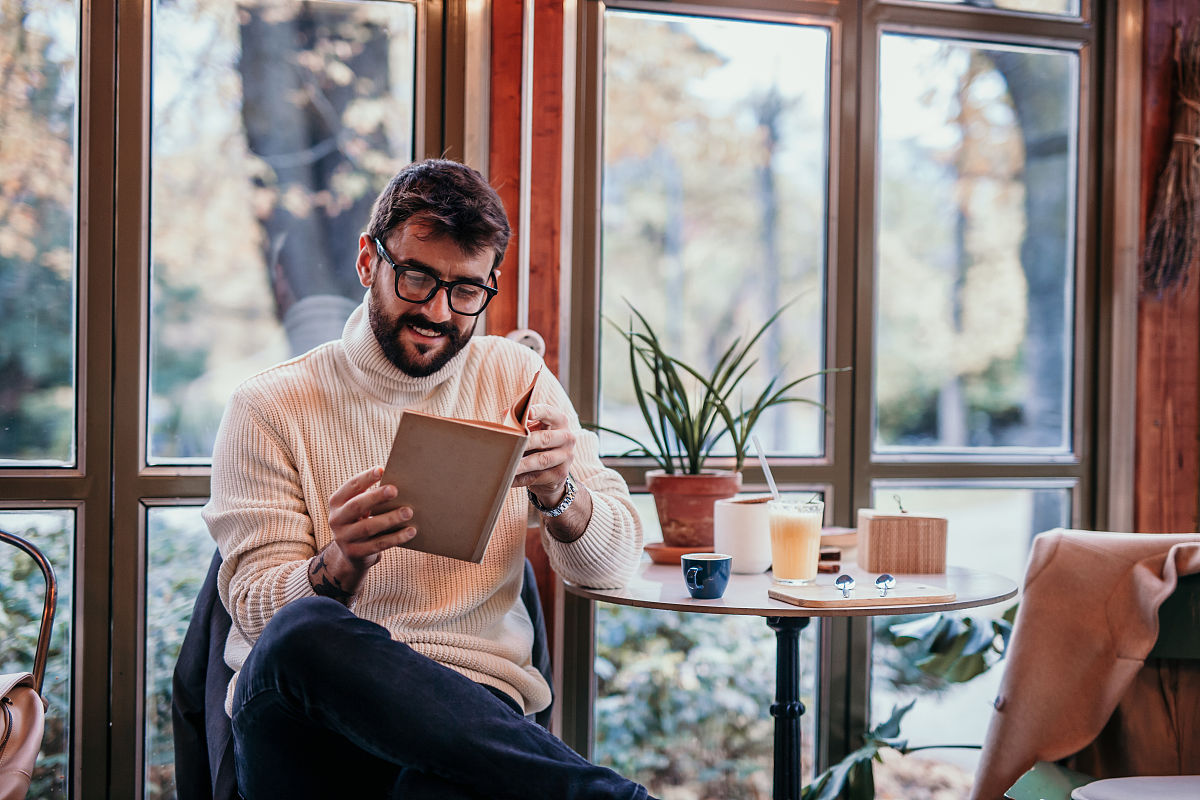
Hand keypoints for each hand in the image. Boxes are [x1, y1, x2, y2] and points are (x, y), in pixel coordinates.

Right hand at [309, 467, 415, 601]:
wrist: (350, 554)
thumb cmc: (362, 520)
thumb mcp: (359, 507)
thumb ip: (370, 494)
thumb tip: (398, 479)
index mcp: (336, 502)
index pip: (350, 486)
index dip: (365, 478)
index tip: (381, 469)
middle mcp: (336, 519)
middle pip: (356, 506)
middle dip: (376, 497)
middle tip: (395, 490)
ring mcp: (344, 538)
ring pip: (368, 527)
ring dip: (389, 518)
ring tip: (408, 512)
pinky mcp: (355, 553)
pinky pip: (378, 545)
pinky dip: (396, 538)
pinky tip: (411, 531)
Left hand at [513, 404, 574, 507]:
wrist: (552, 470)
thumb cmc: (538, 442)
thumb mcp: (532, 429)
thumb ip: (520, 420)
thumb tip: (507, 413)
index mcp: (559, 421)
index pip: (549, 413)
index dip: (538, 412)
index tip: (527, 413)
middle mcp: (566, 437)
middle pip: (544, 438)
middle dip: (525, 442)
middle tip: (509, 444)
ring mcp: (566, 457)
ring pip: (542, 460)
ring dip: (523, 464)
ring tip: (508, 466)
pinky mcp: (560, 474)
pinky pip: (538, 476)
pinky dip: (521, 478)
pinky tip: (509, 479)